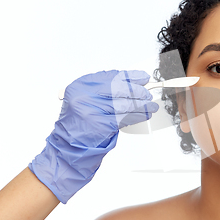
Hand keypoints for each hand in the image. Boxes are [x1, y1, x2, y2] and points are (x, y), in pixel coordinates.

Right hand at [29, 70, 158, 202]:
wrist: (68, 143)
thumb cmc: (80, 121)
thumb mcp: (88, 98)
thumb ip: (105, 89)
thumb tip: (133, 83)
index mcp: (82, 84)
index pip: (112, 76)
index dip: (131, 76)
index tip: (143, 77)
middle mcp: (86, 95)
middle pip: (120, 89)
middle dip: (138, 91)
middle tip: (148, 94)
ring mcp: (93, 110)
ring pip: (125, 104)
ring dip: (142, 105)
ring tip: (151, 106)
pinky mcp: (101, 124)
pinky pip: (125, 118)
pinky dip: (137, 116)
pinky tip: (145, 115)